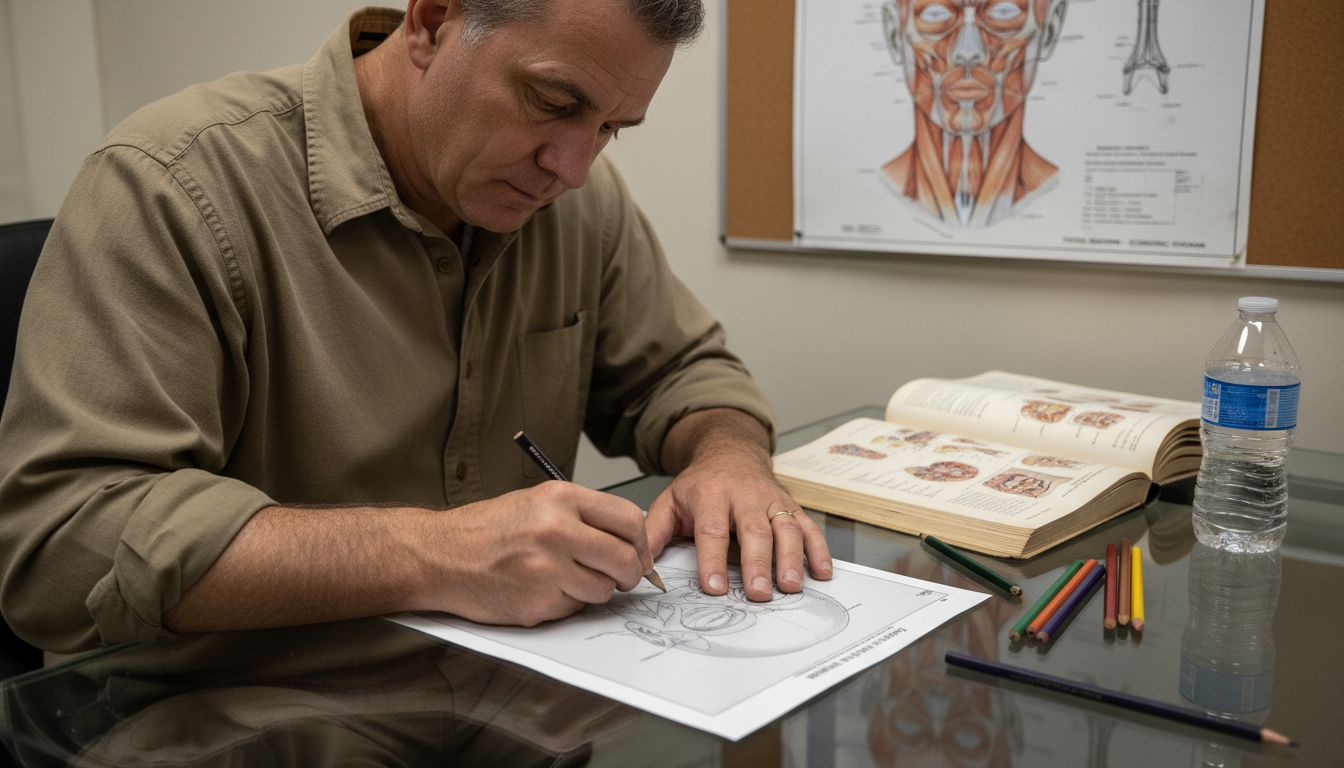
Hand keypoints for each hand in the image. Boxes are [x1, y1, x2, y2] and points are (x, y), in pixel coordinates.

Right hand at [424, 482, 652, 624]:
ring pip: (603, 590)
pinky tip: (540, 589)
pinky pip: (573, 608)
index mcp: (560, 498)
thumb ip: (583, 515)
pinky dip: (565, 603)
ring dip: (594, 590)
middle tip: (621, 577)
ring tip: (566, 578)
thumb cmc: (486, 529)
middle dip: (629, 574)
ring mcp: (547, 569)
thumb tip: (628, 538)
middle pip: (624, 559)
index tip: (638, 553)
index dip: (640, 542)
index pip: (628, 519)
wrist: (439, 555)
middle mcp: (557, 530)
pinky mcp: (537, 603)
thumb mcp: (536, 501)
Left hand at [646, 410, 832, 601]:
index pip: (712, 530)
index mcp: (711, 495)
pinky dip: (819, 550)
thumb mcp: (669, 501)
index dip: (713, 560)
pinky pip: (810, 527)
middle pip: (754, 531)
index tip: (714, 588)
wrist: (730, 452)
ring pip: (786, 528)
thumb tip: (640, 565)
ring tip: (790, 586)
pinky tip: (822, 572)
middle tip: (758, 593)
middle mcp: (745, 496)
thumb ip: (653, 532)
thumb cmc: (700, 485)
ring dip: (791, 559)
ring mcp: (772, 501)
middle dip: (758, 563)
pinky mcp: (792, 506)